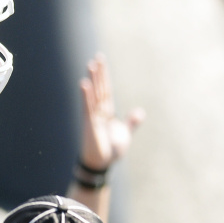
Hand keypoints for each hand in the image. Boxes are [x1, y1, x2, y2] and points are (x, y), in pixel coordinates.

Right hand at [78, 53, 143, 171]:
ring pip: (94, 94)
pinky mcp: (89, 123)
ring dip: (93, 80)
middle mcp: (99, 112)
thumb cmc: (111, 151)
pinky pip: (87, 106)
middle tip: (97, 58)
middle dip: (99, 74)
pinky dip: (86, 95)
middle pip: (100, 88)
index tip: (101, 64)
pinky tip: (84, 84)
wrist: (102, 164)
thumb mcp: (125, 134)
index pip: (106, 91)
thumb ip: (131, 122)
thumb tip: (139, 112)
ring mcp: (93, 116)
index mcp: (107, 113)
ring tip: (90, 65)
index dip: (104, 77)